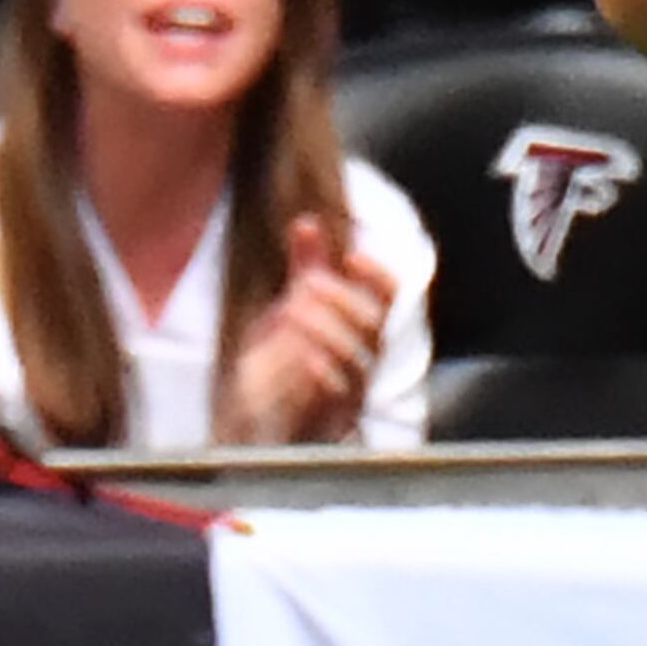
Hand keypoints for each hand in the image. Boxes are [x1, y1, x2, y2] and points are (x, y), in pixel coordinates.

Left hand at [219, 218, 393, 445]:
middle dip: (342, 299)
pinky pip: (335, 394)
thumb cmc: (282, 363)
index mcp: (359, 331)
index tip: (352, 257)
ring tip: (289, 311)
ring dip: (324, 329)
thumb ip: (305, 267)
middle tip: (307, 283)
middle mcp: (362, 361)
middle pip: (372, 326)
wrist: (259, 424)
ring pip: (355, 357)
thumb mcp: (291, 307)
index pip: (387, 299)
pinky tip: (301, 355)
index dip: (377, 276)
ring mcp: (349, 391)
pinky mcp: (328, 419)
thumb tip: (307, 221)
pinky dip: (321, 371)